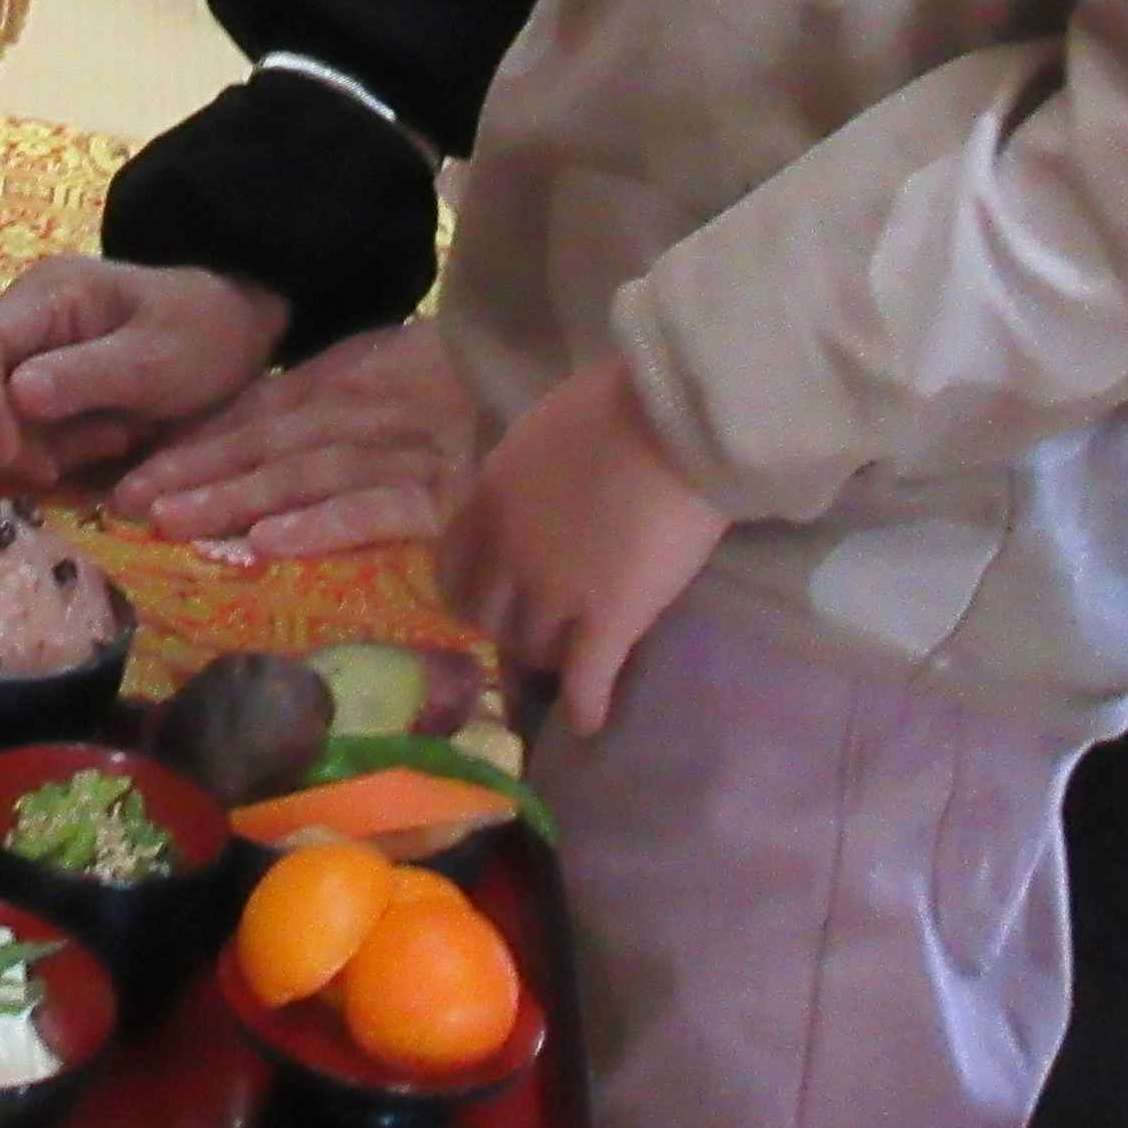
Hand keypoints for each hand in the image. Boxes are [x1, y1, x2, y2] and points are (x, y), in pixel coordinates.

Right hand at [0, 257, 292, 493]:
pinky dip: (52, 449)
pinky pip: (21, 429)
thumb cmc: (204, 333)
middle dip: (2, 434)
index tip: (6, 458)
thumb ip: (87, 376)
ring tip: (109, 442)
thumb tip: (14, 394)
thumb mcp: (157, 358)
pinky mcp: (43, 389)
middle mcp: (26, 320)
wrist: (237, 332)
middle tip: (59, 468)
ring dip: (34, 446)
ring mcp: (30, 355)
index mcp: (49, 295)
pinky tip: (106, 444)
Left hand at [114, 319, 484, 560]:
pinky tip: (271, 543)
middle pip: (268, 443)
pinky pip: (376, 509)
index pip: (255, 415)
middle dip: (197, 474)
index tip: (130, 479)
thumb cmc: (467, 385)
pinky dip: (322, 524)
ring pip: (307, 473)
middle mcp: (364, 412)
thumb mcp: (384, 372)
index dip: (193, 447)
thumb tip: (230, 440)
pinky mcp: (446, 498)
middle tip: (132, 506)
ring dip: (238, 498)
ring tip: (178, 522)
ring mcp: (402, 452)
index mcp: (345, 381)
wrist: (557, 377)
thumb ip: (316, 405)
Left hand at [440, 357, 728, 734]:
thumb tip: (530, 493)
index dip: (471, 592)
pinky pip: (585, 682)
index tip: (489, 600)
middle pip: (491, 619)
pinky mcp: (608, 622)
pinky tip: (591, 722)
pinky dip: (585, 708)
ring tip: (572, 668)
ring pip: (535, 652)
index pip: (453, 569)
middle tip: (537, 635)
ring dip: (551, 663)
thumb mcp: (543, 430)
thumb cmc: (618, 405)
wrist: (674, 423)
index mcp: (487, 501)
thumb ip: (523, 473)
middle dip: (510, 631)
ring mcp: (555, 595)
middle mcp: (507, 556)